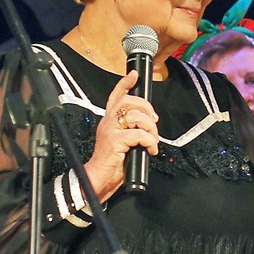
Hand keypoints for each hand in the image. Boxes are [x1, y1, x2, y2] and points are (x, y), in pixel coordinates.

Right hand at [84, 70, 159, 201]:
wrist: (99, 179)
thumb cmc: (112, 163)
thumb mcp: (123, 142)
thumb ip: (131, 130)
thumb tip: (150, 124)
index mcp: (109, 121)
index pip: (115, 96)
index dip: (125, 83)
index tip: (134, 75)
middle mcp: (108, 122)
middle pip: (129, 102)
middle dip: (147, 108)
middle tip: (154, 122)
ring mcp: (111, 131)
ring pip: (137, 116)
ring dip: (151, 128)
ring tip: (152, 140)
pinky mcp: (115, 141)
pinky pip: (139, 134)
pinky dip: (150, 141)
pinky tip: (151, 149)